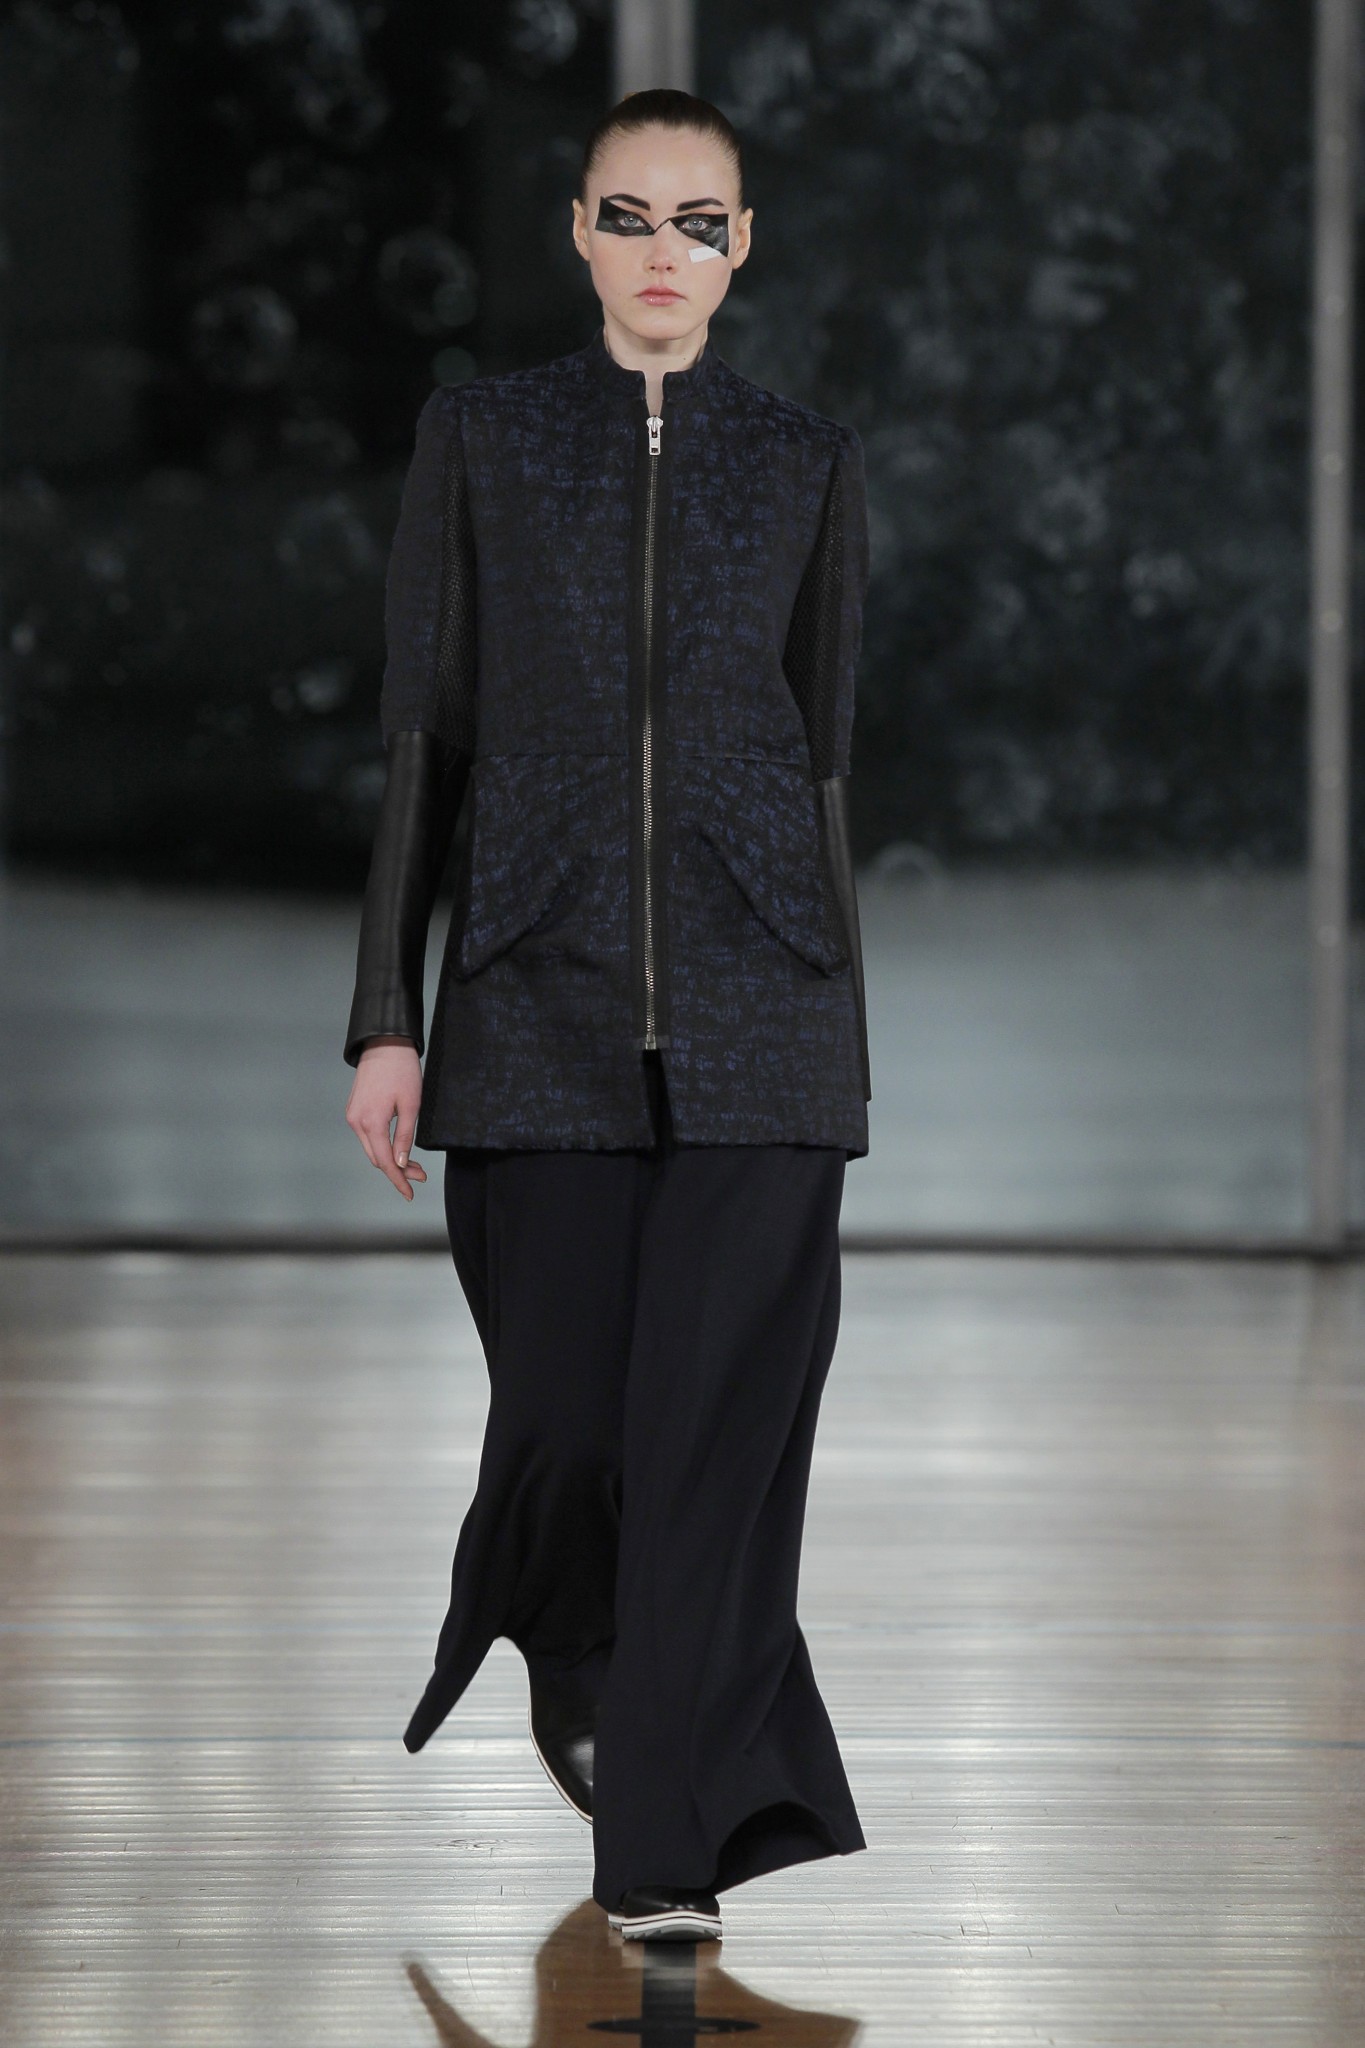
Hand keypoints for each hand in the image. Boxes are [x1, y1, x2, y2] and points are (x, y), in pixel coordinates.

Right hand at [345, 1037, 427, 1200]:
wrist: (384, 1044)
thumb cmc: (402, 1071)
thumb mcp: (411, 1106)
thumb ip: (405, 1137)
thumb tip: (400, 1163)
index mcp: (371, 1123)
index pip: (384, 1162)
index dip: (398, 1180)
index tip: (410, 1193)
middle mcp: (357, 1122)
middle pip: (377, 1158)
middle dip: (397, 1170)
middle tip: (421, 1175)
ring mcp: (353, 1116)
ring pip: (372, 1148)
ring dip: (390, 1158)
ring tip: (413, 1164)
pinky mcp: (354, 1109)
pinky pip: (368, 1135)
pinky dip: (382, 1145)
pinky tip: (397, 1146)